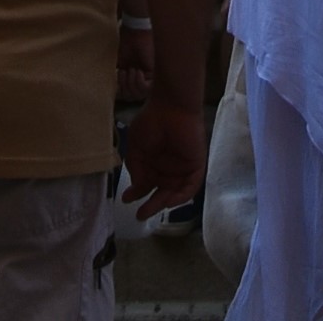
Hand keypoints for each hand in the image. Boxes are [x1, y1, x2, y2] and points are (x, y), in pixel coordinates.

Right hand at [116, 20, 157, 108]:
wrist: (133, 32)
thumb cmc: (124, 45)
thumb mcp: (117, 65)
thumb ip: (116, 80)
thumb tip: (113, 94)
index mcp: (132, 79)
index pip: (126, 96)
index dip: (119, 91)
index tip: (116, 76)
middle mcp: (141, 80)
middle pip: (132, 98)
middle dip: (124, 87)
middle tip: (122, 72)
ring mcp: (149, 78)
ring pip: (139, 95)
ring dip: (130, 83)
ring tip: (130, 69)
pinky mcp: (155, 74)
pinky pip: (147, 90)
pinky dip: (139, 82)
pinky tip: (137, 71)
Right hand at [119, 86, 204, 214]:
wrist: (170, 106)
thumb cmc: (151, 123)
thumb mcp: (136, 149)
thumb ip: (136, 170)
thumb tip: (135, 189)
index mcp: (154, 163)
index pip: (146, 184)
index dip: (136, 193)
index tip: (125, 199)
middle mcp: (168, 168)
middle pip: (161, 192)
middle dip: (151, 205)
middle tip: (140, 216)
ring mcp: (182, 168)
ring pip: (175, 192)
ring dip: (164, 203)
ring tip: (149, 210)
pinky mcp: (196, 165)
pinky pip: (191, 186)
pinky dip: (182, 196)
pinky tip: (169, 202)